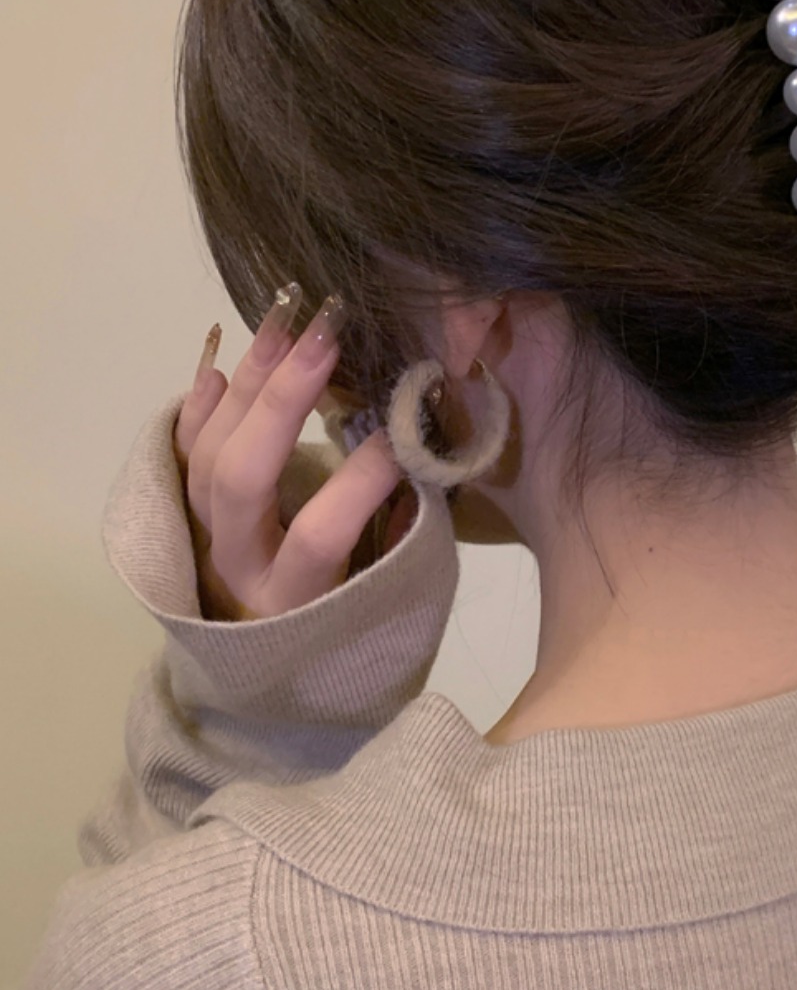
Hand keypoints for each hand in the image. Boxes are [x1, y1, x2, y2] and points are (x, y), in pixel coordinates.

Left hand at [172, 294, 416, 621]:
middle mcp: (234, 567)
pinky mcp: (181, 516)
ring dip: (248, 381)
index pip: (322, 533)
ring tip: (286, 323)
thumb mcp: (376, 593)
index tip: (406, 426)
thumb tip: (426, 442)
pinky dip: (197, 407)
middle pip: (242, 478)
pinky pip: (178, 454)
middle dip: (282, 400)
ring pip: (205, 456)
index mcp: (290, 598)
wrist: (256, 666)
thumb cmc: (339, 621)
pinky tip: (221, 365)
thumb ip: (399, 529)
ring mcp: (198, 539)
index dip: (363, 478)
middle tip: (327, 336)